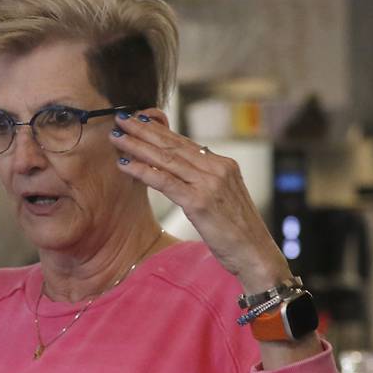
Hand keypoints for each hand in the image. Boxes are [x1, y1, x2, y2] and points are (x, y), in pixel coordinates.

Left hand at [109, 110, 291, 293]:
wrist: (256, 254)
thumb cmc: (237, 232)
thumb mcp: (222, 199)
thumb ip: (204, 182)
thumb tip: (182, 171)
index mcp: (224, 165)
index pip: (185, 143)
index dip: (159, 130)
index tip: (139, 119)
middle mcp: (218, 169)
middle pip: (173, 145)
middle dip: (144, 130)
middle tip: (121, 118)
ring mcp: (209, 184)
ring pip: (166, 159)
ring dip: (137, 145)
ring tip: (116, 135)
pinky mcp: (199, 202)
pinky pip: (165, 182)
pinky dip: (142, 170)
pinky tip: (124, 164)